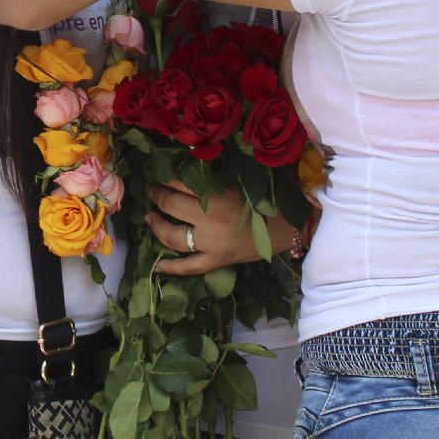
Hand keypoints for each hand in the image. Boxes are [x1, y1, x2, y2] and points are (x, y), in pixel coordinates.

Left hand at [148, 181, 294, 274]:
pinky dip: (170, 268)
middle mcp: (209, 220)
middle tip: (153, 192)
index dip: (167, 177)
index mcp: (216, 195)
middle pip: (171, 206)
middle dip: (158, 197)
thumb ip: (213, 180)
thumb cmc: (266, 200)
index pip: (180, 182)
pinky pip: (189, 268)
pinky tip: (155, 266)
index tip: (162, 174)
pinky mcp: (216, 261)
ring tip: (150, 218)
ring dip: (157, 226)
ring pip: (173, 237)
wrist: (287, 227)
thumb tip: (187, 171)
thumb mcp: (238, 182)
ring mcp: (210, 244)